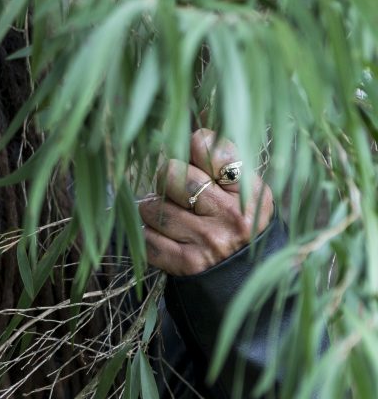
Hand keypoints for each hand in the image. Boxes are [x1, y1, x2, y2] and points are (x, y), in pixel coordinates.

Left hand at [139, 128, 273, 275]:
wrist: (245, 282)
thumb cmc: (237, 224)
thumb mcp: (244, 190)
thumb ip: (220, 157)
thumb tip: (194, 116)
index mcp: (250, 190)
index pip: (208, 147)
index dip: (192, 144)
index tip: (193, 151)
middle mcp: (232, 215)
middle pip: (170, 174)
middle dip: (165, 178)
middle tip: (176, 188)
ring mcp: (208, 241)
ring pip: (151, 206)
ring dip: (154, 209)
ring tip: (174, 215)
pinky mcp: (186, 263)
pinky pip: (146, 236)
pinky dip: (149, 235)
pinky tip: (168, 237)